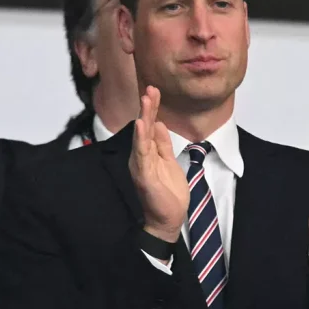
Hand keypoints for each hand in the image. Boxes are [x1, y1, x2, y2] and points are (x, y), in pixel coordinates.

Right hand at [128, 86, 187, 242]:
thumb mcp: (168, 162)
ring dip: (144, 118)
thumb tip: (159, 123)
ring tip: (146, 100)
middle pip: (143, 128)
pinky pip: (142, 155)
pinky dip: (141, 139)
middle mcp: (140, 158)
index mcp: (146, 154)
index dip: (151, 109)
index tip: (154, 90)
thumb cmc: (168, 194)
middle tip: (150, 88)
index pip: (148, 127)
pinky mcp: (144, 177)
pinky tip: (141, 125)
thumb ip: (162, 144)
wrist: (167, 220)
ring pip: (141, 137)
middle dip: (147, 108)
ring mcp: (140, 167)